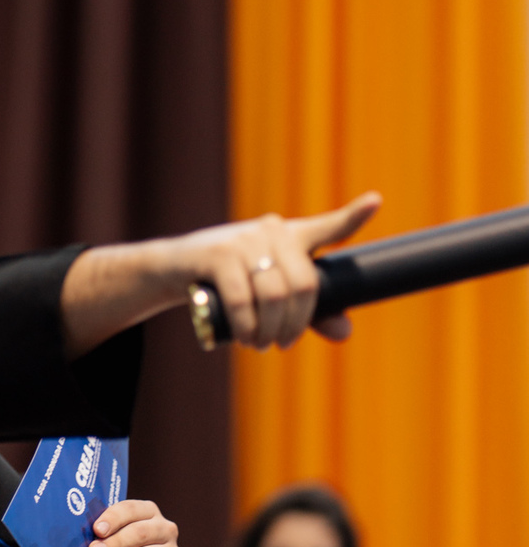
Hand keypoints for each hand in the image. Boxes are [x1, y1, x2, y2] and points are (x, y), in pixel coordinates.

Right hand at [148, 194, 380, 348]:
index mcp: (290, 236)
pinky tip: (245, 337)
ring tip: (259, 344)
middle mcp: (271, 231)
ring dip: (269, 330)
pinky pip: (242, 297)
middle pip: (303, 284)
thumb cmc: (227, 281)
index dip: (353, 217)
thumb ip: (309, 313)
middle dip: (295, 324)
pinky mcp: (218, 253)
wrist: (172, 269)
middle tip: (282, 344)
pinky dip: (247, 325)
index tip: (375, 202)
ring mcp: (244, 239)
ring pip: (274, 295)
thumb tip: (346, 333)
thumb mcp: (269, 294)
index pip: (328, 226)